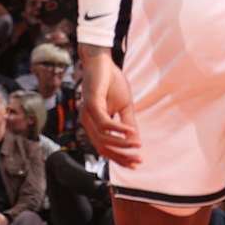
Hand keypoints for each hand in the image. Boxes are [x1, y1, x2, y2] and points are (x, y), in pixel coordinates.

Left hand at [78, 46, 139, 165]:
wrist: (101, 61)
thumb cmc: (111, 83)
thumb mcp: (124, 106)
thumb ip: (127, 124)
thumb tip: (135, 141)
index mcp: (93, 124)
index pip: (104, 147)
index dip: (119, 158)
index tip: (136, 164)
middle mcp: (87, 121)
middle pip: (102, 147)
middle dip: (121, 156)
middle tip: (138, 160)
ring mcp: (87, 113)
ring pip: (102, 137)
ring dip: (121, 144)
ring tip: (137, 145)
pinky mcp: (91, 103)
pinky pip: (104, 122)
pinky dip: (118, 129)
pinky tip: (131, 132)